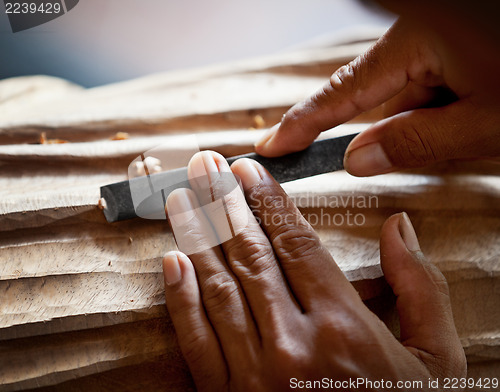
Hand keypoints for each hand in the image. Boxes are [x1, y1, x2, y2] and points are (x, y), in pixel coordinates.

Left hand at [162, 151, 465, 390]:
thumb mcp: (436, 359)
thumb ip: (421, 289)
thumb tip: (399, 228)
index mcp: (343, 327)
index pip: (295, 242)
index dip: (267, 200)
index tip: (246, 169)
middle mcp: (292, 345)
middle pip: (250, 255)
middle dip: (222, 203)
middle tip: (203, 165)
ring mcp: (254, 375)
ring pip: (218, 289)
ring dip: (195, 236)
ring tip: (178, 198)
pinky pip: (196, 341)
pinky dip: (180, 298)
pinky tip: (170, 260)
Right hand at [254, 13, 499, 175]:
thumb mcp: (485, 124)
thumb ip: (414, 142)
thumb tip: (358, 157)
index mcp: (418, 41)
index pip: (341, 93)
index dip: (302, 124)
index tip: (272, 146)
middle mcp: (422, 35)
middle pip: (382, 95)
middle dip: (404, 128)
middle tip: (446, 139)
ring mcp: (440, 40)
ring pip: (413, 95)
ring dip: (435, 121)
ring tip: (482, 118)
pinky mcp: (456, 49)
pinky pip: (434, 86)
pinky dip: (449, 110)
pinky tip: (480, 110)